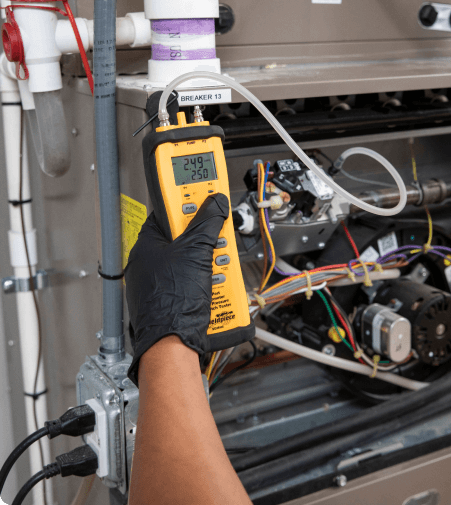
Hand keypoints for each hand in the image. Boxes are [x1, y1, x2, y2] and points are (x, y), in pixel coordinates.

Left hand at [125, 194, 229, 385]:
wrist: (173, 345)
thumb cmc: (172, 303)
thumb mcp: (196, 252)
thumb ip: (207, 223)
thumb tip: (215, 203)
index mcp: (147, 245)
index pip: (167, 210)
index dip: (187, 200)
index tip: (202, 190)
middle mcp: (150, 262)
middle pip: (184, 235)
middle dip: (206, 236)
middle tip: (218, 237)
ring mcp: (161, 281)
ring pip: (192, 259)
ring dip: (210, 259)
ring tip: (217, 266)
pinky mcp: (174, 297)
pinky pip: (194, 279)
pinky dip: (207, 278)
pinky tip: (214, 284)